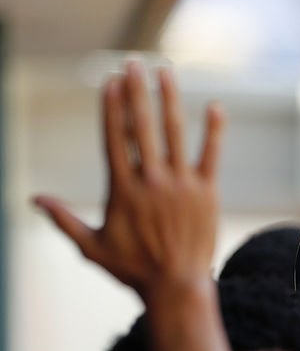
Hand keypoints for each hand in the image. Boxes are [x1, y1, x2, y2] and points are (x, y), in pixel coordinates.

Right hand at [34, 62, 223, 298]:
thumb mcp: (90, 246)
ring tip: (165, 71)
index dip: (111, 106)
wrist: (177, 287)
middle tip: (134, 62)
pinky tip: (217, 106)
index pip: (114, 138)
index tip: (109, 81)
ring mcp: (182, 185)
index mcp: (123, 189)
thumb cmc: (132, 269)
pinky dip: (215, 131)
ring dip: (170, 99)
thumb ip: (63, 220)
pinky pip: (212, 155)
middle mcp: (152, 181)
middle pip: (143, 126)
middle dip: (137, 91)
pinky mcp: (207, 193)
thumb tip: (33, 200)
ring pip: (176, 133)